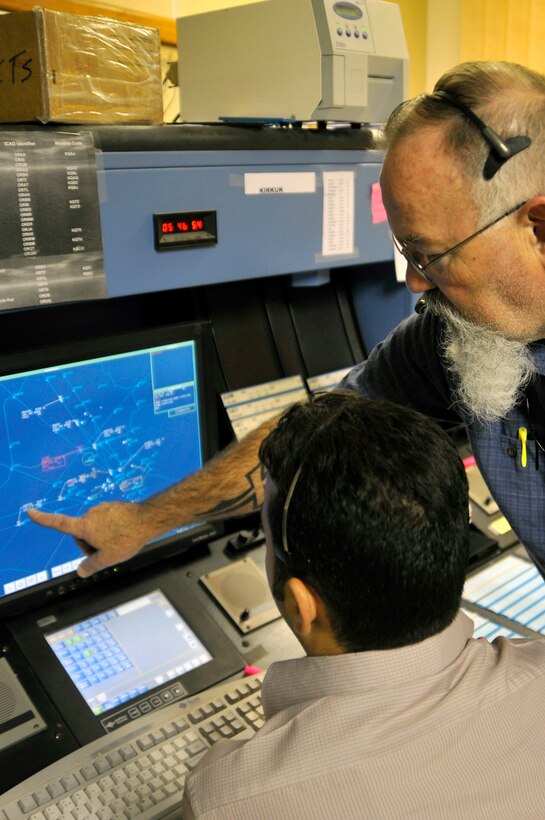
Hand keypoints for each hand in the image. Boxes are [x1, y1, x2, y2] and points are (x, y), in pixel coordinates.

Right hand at [27, 503, 149, 577]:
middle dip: (91, 544)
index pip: (59, 523)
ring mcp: (103, 509)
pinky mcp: (113, 507)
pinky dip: (111, 530)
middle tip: (108, 550)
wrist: (149, 519)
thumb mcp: (107, 559)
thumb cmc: (128, 537)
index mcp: (85, 525)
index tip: (31, 513)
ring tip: (119, 541)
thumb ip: (91, 566)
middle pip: (82, 534)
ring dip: (102, 537)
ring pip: (96, 528)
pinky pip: (107, 522)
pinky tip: (123, 534)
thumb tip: (81, 572)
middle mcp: (91, 514)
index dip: (43, 519)